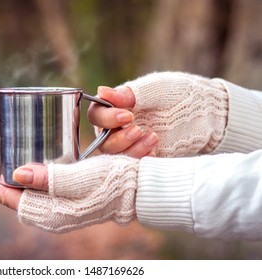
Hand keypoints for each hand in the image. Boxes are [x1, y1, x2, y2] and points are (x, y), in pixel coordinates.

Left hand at [0, 155, 138, 232]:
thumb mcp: (79, 179)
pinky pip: (35, 187)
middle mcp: (49, 212)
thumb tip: (16, 173)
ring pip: (22, 191)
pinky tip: (19, 166)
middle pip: (11, 196)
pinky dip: (22, 175)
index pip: (9, 199)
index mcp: (49, 212)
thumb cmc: (110, 184)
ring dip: (4, 177)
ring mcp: (57, 204)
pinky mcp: (65, 195)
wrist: (135, 189)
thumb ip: (47, 178)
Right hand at [89, 72, 228, 156]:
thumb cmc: (178, 93)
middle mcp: (118, 128)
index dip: (106, 118)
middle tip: (139, 130)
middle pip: (102, 141)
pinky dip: (141, 159)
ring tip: (154, 137)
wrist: (205, 112)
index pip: (96, 116)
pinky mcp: (143, 157)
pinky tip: (155, 151)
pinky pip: (132, 165)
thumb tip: (100, 91)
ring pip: (115, 156)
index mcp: (116, 108)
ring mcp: (130, 145)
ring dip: (130, 149)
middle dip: (119, 138)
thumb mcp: (154, 89)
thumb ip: (127, 93)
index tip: (128, 115)